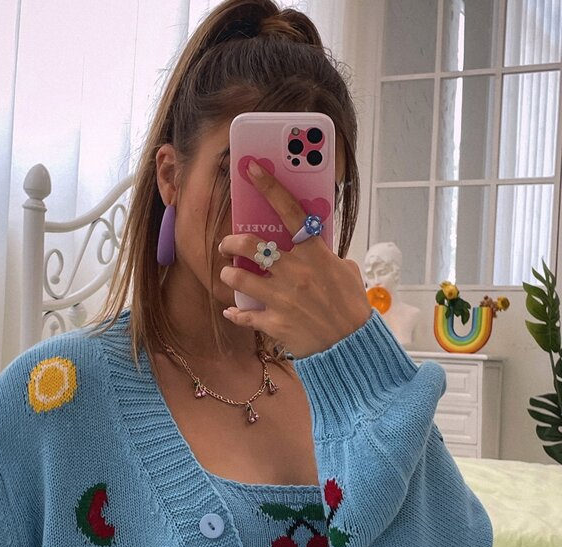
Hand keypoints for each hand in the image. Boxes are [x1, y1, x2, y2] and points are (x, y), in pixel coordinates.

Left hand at [217, 159, 371, 359]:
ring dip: (229, 275)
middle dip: (231, 242)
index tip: (250, 169)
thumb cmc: (351, 307)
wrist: (351, 345)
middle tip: (227, 245)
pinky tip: (231, 311)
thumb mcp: (346, 272)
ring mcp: (282, 298)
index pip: (289, 211)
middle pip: (250, 246)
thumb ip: (325, 257)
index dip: (268, 187)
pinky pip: (244, 315)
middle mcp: (294, 272)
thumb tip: (312, 248)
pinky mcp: (274, 323)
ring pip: (238, 279)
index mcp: (314, 254)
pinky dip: (235, 313)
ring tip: (229, 275)